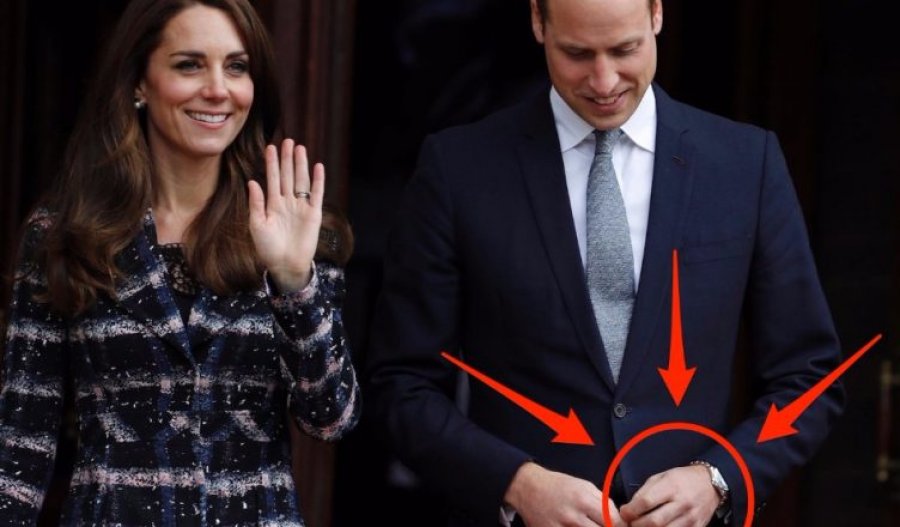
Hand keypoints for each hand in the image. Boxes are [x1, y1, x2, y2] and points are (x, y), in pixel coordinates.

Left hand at [248, 139, 323, 291]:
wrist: (285, 265)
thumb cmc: (267, 248)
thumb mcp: (257, 225)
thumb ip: (256, 203)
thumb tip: (253, 182)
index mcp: (272, 204)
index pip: (272, 179)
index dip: (271, 163)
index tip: (270, 147)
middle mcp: (287, 202)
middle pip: (288, 175)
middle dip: (287, 159)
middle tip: (287, 141)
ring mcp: (301, 207)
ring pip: (301, 181)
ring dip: (301, 165)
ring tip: (300, 148)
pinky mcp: (313, 214)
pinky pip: (316, 194)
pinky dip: (318, 181)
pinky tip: (318, 167)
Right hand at [504, 462, 626, 526]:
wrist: (528, 488)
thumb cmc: (557, 485)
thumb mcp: (584, 485)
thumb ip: (603, 501)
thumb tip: (617, 518)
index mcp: (583, 500)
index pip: (613, 521)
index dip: (619, 526)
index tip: (619, 525)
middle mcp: (572, 516)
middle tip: (601, 525)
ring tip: (587, 525)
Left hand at [619, 465, 717, 526]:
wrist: (710, 484)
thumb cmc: (682, 479)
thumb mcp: (661, 477)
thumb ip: (645, 492)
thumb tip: (629, 508)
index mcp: (671, 486)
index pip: (646, 501)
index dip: (631, 510)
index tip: (624, 512)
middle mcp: (682, 503)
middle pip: (655, 521)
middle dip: (638, 524)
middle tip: (631, 523)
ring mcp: (691, 518)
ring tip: (643, 526)